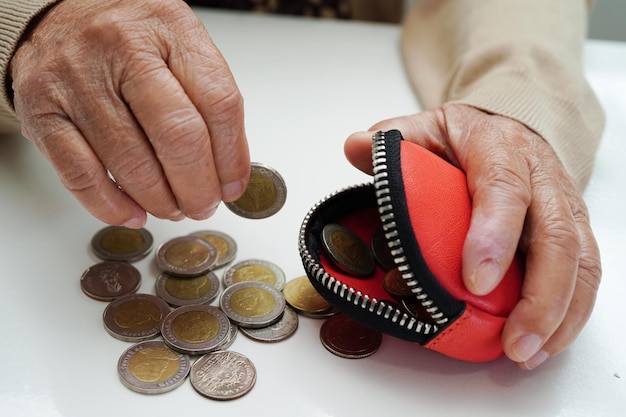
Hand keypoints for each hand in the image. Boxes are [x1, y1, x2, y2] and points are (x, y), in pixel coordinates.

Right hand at [10, 0, 249, 226]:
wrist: (57, 15)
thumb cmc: (128, 37)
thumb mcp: (179, 45)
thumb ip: (208, 100)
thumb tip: (227, 173)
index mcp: (170, 27)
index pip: (219, 102)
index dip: (232, 156)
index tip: (233, 185)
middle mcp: (122, 47)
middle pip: (178, 136)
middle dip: (198, 187)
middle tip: (203, 205)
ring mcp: (77, 78)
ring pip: (132, 163)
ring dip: (160, 201)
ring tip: (173, 208)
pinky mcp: (41, 109)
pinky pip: (81, 174)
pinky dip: (111, 206)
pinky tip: (133, 213)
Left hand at [344, 104, 600, 368]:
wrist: (507, 128)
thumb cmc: (464, 137)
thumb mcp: (424, 129)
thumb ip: (392, 140)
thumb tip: (356, 146)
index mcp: (499, 147)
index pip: (504, 188)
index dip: (494, 234)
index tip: (475, 281)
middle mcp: (541, 176)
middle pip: (556, 237)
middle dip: (539, 296)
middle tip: (512, 341)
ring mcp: (563, 205)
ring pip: (580, 261)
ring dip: (559, 315)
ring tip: (527, 353)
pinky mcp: (574, 230)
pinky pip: (586, 273)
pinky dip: (571, 314)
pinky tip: (546, 343)